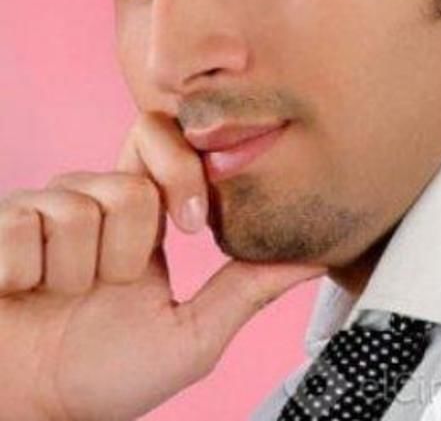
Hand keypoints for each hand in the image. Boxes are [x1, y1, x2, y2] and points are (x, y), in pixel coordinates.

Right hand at [0, 113, 324, 420]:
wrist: (28, 411)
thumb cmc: (105, 375)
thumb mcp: (191, 336)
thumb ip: (247, 290)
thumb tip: (316, 258)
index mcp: (141, 213)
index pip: (163, 141)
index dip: (181, 168)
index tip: (195, 224)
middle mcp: (92, 199)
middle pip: (129, 185)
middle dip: (128, 249)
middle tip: (109, 289)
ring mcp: (41, 208)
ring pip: (76, 210)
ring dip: (74, 275)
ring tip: (60, 298)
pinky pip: (23, 228)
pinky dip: (25, 276)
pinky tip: (22, 293)